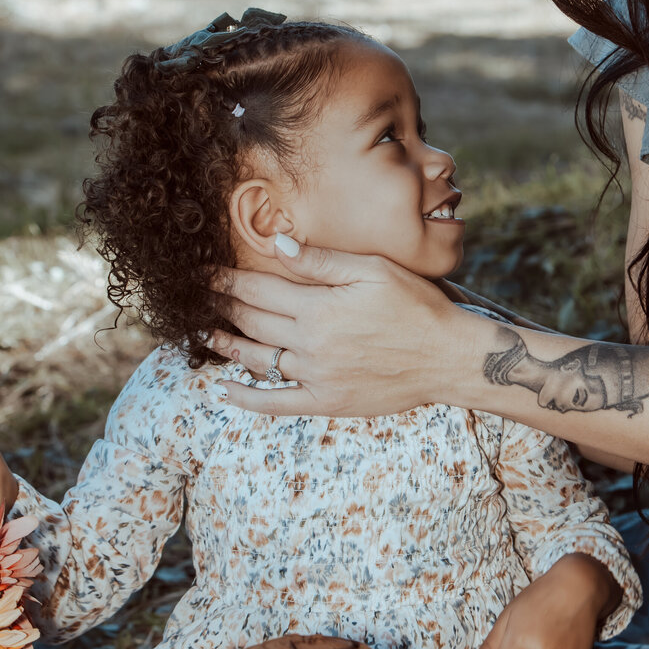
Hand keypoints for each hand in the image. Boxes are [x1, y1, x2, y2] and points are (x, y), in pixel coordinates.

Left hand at [214, 238, 476, 417]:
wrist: (448, 357)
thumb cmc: (417, 306)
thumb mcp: (373, 270)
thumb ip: (321, 261)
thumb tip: (278, 244)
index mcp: (319, 306)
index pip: (259, 289)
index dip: (227, 279)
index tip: (205, 272)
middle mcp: (311, 343)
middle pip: (253, 321)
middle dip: (222, 306)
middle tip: (201, 297)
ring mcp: (316, 376)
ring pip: (257, 360)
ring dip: (227, 345)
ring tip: (205, 333)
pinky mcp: (327, 401)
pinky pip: (276, 403)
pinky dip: (246, 398)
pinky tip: (223, 390)